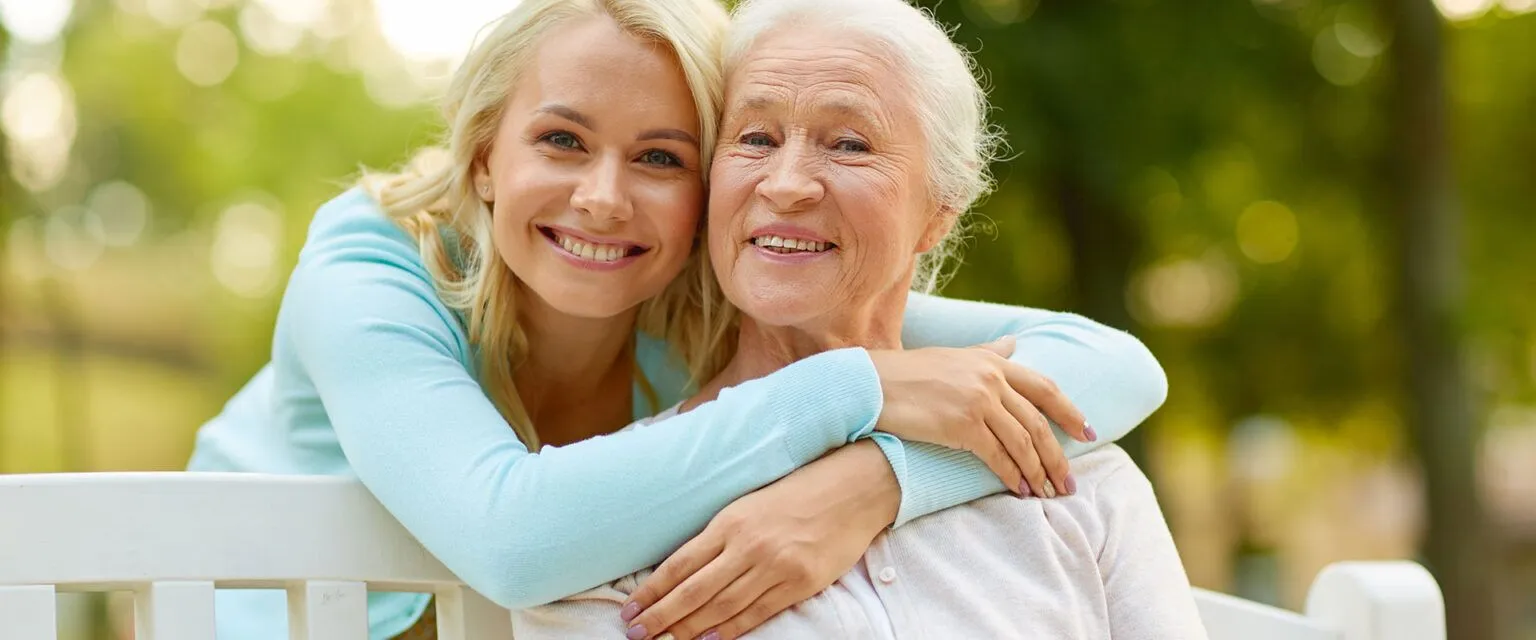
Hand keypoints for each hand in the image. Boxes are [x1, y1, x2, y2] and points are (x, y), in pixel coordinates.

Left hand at [620, 441, 897, 639]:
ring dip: (688, 629)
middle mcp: (747, 546)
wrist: (851, 489)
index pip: (679, 564)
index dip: (652, 591)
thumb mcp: (748, 504)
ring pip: (720, 607)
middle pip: (693, 591)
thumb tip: (683, 569)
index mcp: (729, 522)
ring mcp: (774, 566)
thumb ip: (718, 535)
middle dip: (661, 617)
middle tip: (636, 634)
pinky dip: (729, 630)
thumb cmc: (797, 492)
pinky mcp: (800, 583)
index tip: (631, 610)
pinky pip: (757, 613)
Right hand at [869, 335, 1091, 498]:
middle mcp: (991, 379)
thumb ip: (988, 352)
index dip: (1071, 413)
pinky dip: (1012, 476)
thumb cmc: (909, 373)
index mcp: (993, 362)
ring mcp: (978, 401)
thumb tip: (1014, 343)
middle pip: (1038, 422)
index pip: (1045, 388)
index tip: (1089, 434)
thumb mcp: (954, 356)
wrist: (872, 385)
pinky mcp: (961, 425)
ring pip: (1022, 442)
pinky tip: (1019, 490)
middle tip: (1068, 482)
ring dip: (1038, 472)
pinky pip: (997, 456)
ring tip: (1047, 492)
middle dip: (1057, 456)